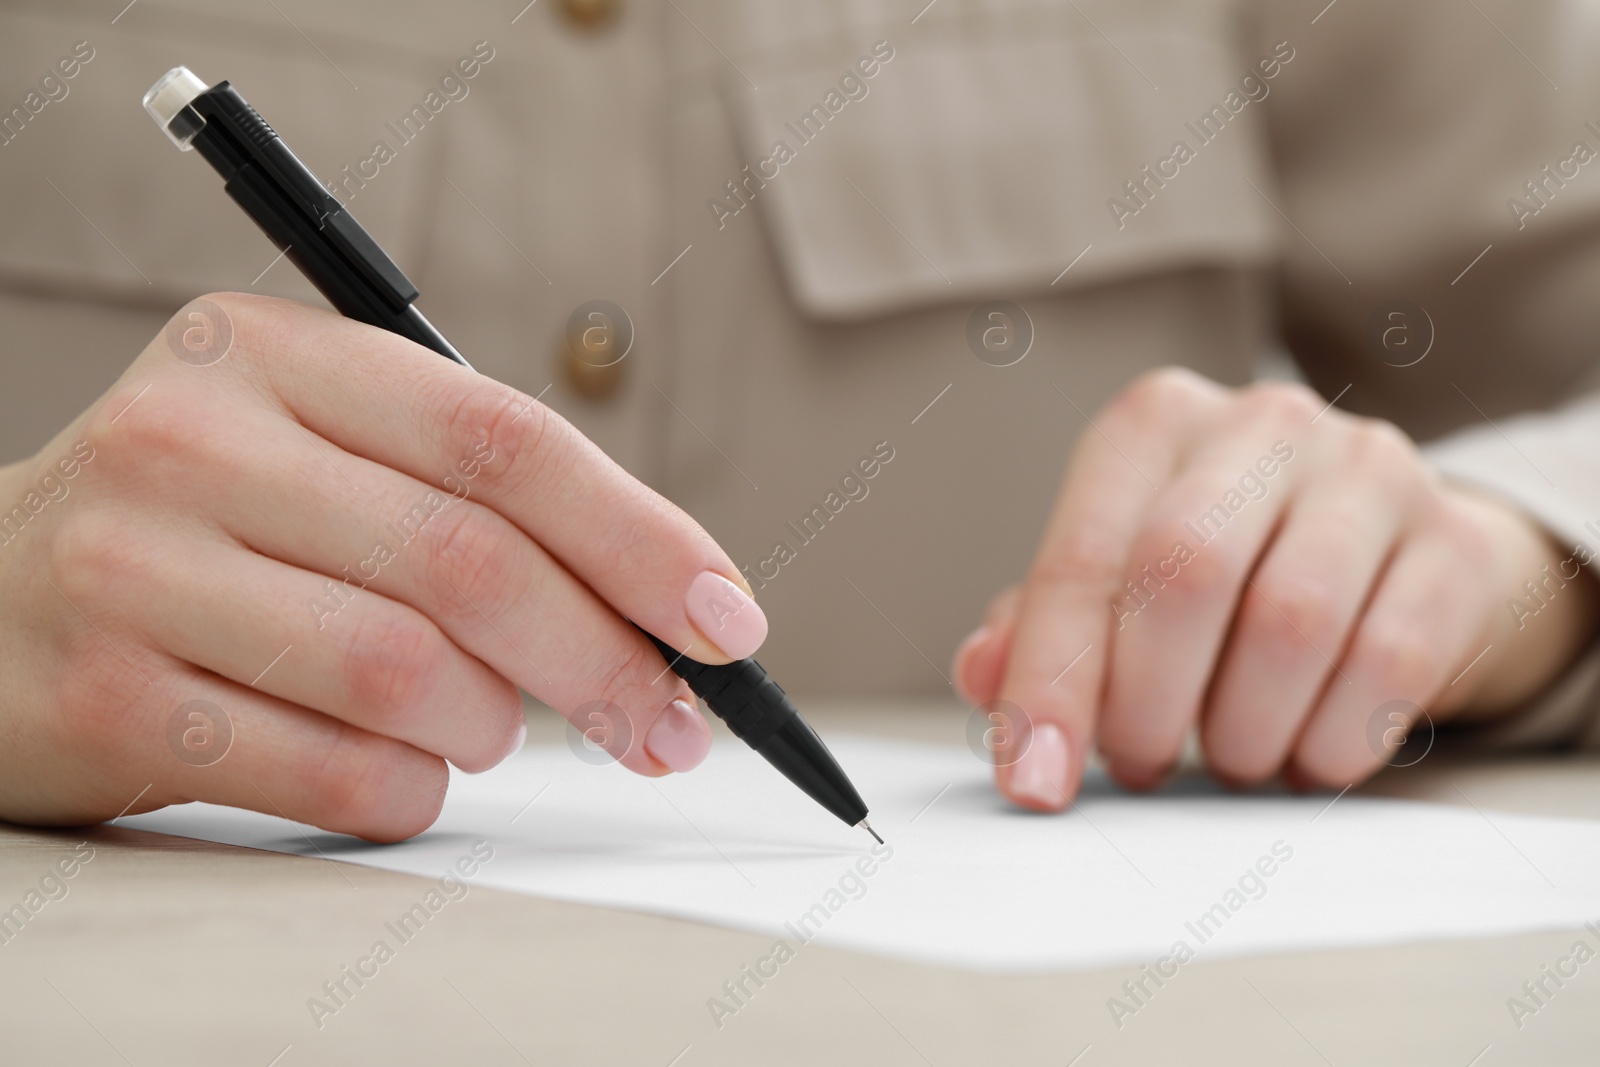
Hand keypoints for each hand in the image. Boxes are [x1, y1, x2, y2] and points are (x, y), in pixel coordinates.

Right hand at [0, 294, 766, 840]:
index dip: (641, 537)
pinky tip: (407, 773)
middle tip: (666, 726)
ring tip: (489, 728)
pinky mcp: (107, 695)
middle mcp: (196, 440)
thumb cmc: (208, 528)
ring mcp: (137, 566)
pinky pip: (333, 770)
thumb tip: (670, 601)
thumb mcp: (322, 454)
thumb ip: (474, 496)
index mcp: (275, 354)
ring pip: (407, 675)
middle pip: (471, 562)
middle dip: (603, 661)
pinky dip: (409, 790)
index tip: (728, 621)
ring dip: (491, 726)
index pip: (505, 440)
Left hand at [953, 368, 1597, 809]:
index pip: (1084, 556)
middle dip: (1146, 702)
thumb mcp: (1119, 581)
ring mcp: (1370, 470)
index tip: (1036, 781)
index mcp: (1155, 424)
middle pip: (1185, 572)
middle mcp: (1262, 423)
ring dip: (1242, 729)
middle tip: (1137, 766)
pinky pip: (1389, 664)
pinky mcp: (1455, 540)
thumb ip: (1044, 626)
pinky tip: (1304, 753)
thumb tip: (983, 675)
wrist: (1386, 556)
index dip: (1052, 682)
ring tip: (1226, 754)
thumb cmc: (1224, 570)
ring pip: (1292, 623)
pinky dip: (1330, 740)